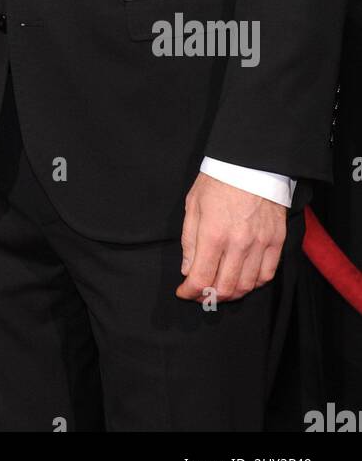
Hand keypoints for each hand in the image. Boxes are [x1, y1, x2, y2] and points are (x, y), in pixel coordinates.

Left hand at [176, 172, 286, 302]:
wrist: (250, 163)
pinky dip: (254, 284)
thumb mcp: (193, 205)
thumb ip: (189, 240)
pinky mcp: (277, 241)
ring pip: (247, 285)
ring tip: (220, 289)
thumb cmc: (218, 180)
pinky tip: (244, 280)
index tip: (183, 292)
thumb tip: (187, 270)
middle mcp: (238, 243)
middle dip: (209, 297)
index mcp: (213, 233)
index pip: (201, 278)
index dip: (189, 291)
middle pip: (225, 288)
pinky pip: (267, 274)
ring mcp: (260, 243)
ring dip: (231, 294)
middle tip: (200, 294)